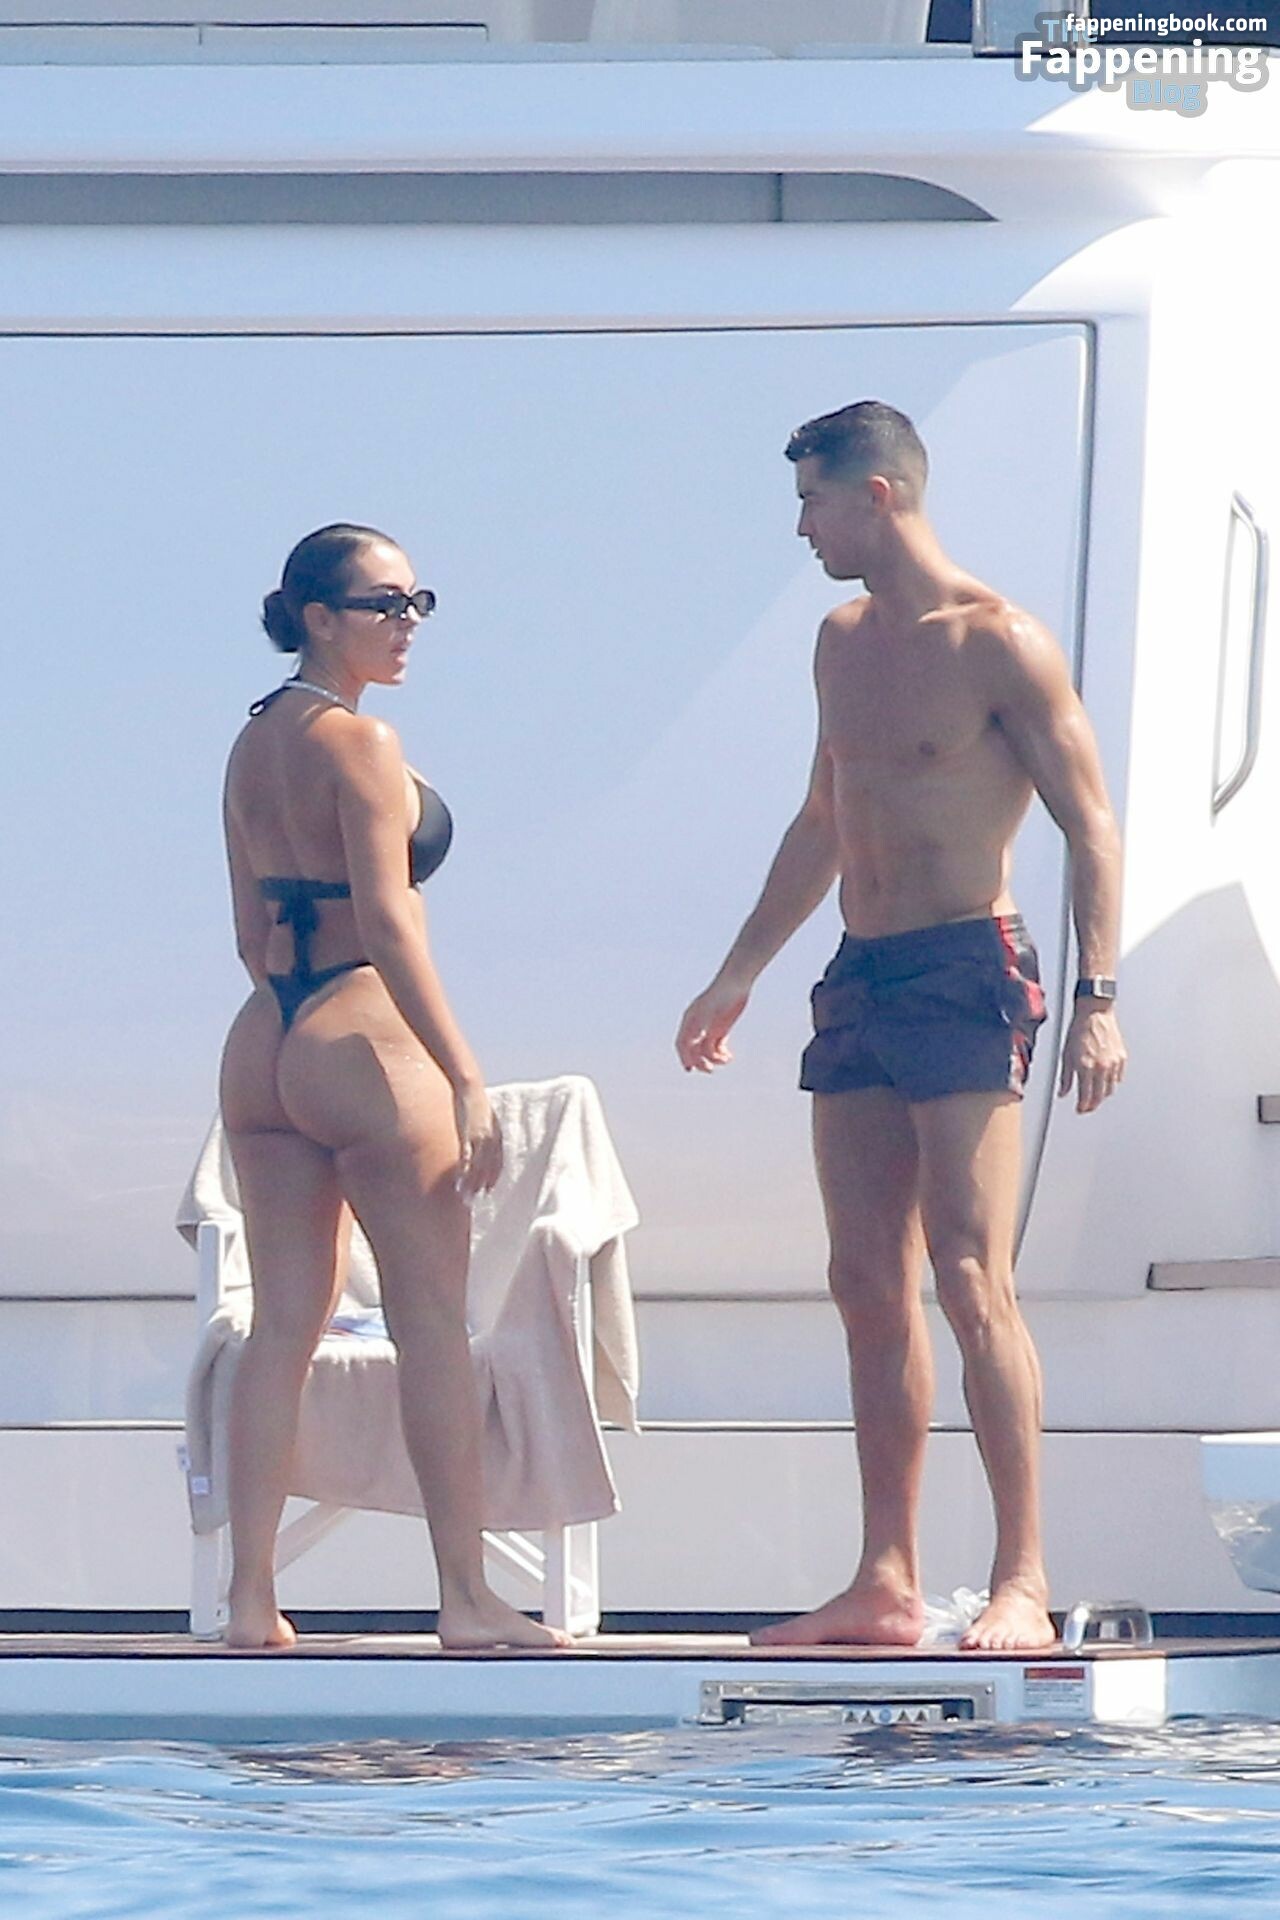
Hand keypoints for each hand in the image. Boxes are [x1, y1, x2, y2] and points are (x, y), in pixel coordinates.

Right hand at [453, 1082, 502, 1197]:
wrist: (470, 1086)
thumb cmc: (475, 1100)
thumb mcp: (485, 1116)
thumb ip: (485, 1130)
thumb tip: (479, 1138)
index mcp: (496, 1135)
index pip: (498, 1161)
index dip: (493, 1176)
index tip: (489, 1189)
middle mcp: (492, 1139)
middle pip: (489, 1168)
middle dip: (483, 1184)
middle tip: (478, 1199)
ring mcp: (481, 1139)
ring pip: (479, 1168)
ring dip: (472, 1184)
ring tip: (466, 1197)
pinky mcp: (468, 1136)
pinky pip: (467, 1160)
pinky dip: (464, 1173)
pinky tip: (459, 1182)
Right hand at [676, 973, 750, 1072]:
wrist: (736, 983)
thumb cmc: (721, 994)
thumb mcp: (709, 1010)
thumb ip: (701, 1024)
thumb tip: (693, 1039)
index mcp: (690, 1021)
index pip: (682, 1043)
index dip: (684, 1057)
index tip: (690, 1068)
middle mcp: (698, 1026)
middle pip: (694, 1050)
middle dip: (700, 1061)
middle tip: (709, 1070)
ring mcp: (709, 1028)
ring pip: (707, 1051)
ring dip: (714, 1059)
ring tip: (725, 1060)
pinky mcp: (721, 1029)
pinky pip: (717, 1048)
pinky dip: (722, 1055)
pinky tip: (729, 1057)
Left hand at [1058, 1005, 1125, 1113]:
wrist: (1095, 1013)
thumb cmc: (1078, 1030)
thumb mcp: (1066, 1055)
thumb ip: (1066, 1077)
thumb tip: (1063, 1092)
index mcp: (1086, 1067)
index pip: (1086, 1097)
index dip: (1082, 1107)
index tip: (1080, 1109)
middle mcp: (1101, 1067)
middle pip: (1099, 1096)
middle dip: (1092, 1105)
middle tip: (1087, 1107)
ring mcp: (1113, 1063)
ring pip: (1110, 1089)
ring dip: (1102, 1095)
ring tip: (1094, 1095)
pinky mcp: (1122, 1058)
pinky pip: (1118, 1077)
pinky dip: (1111, 1083)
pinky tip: (1105, 1081)